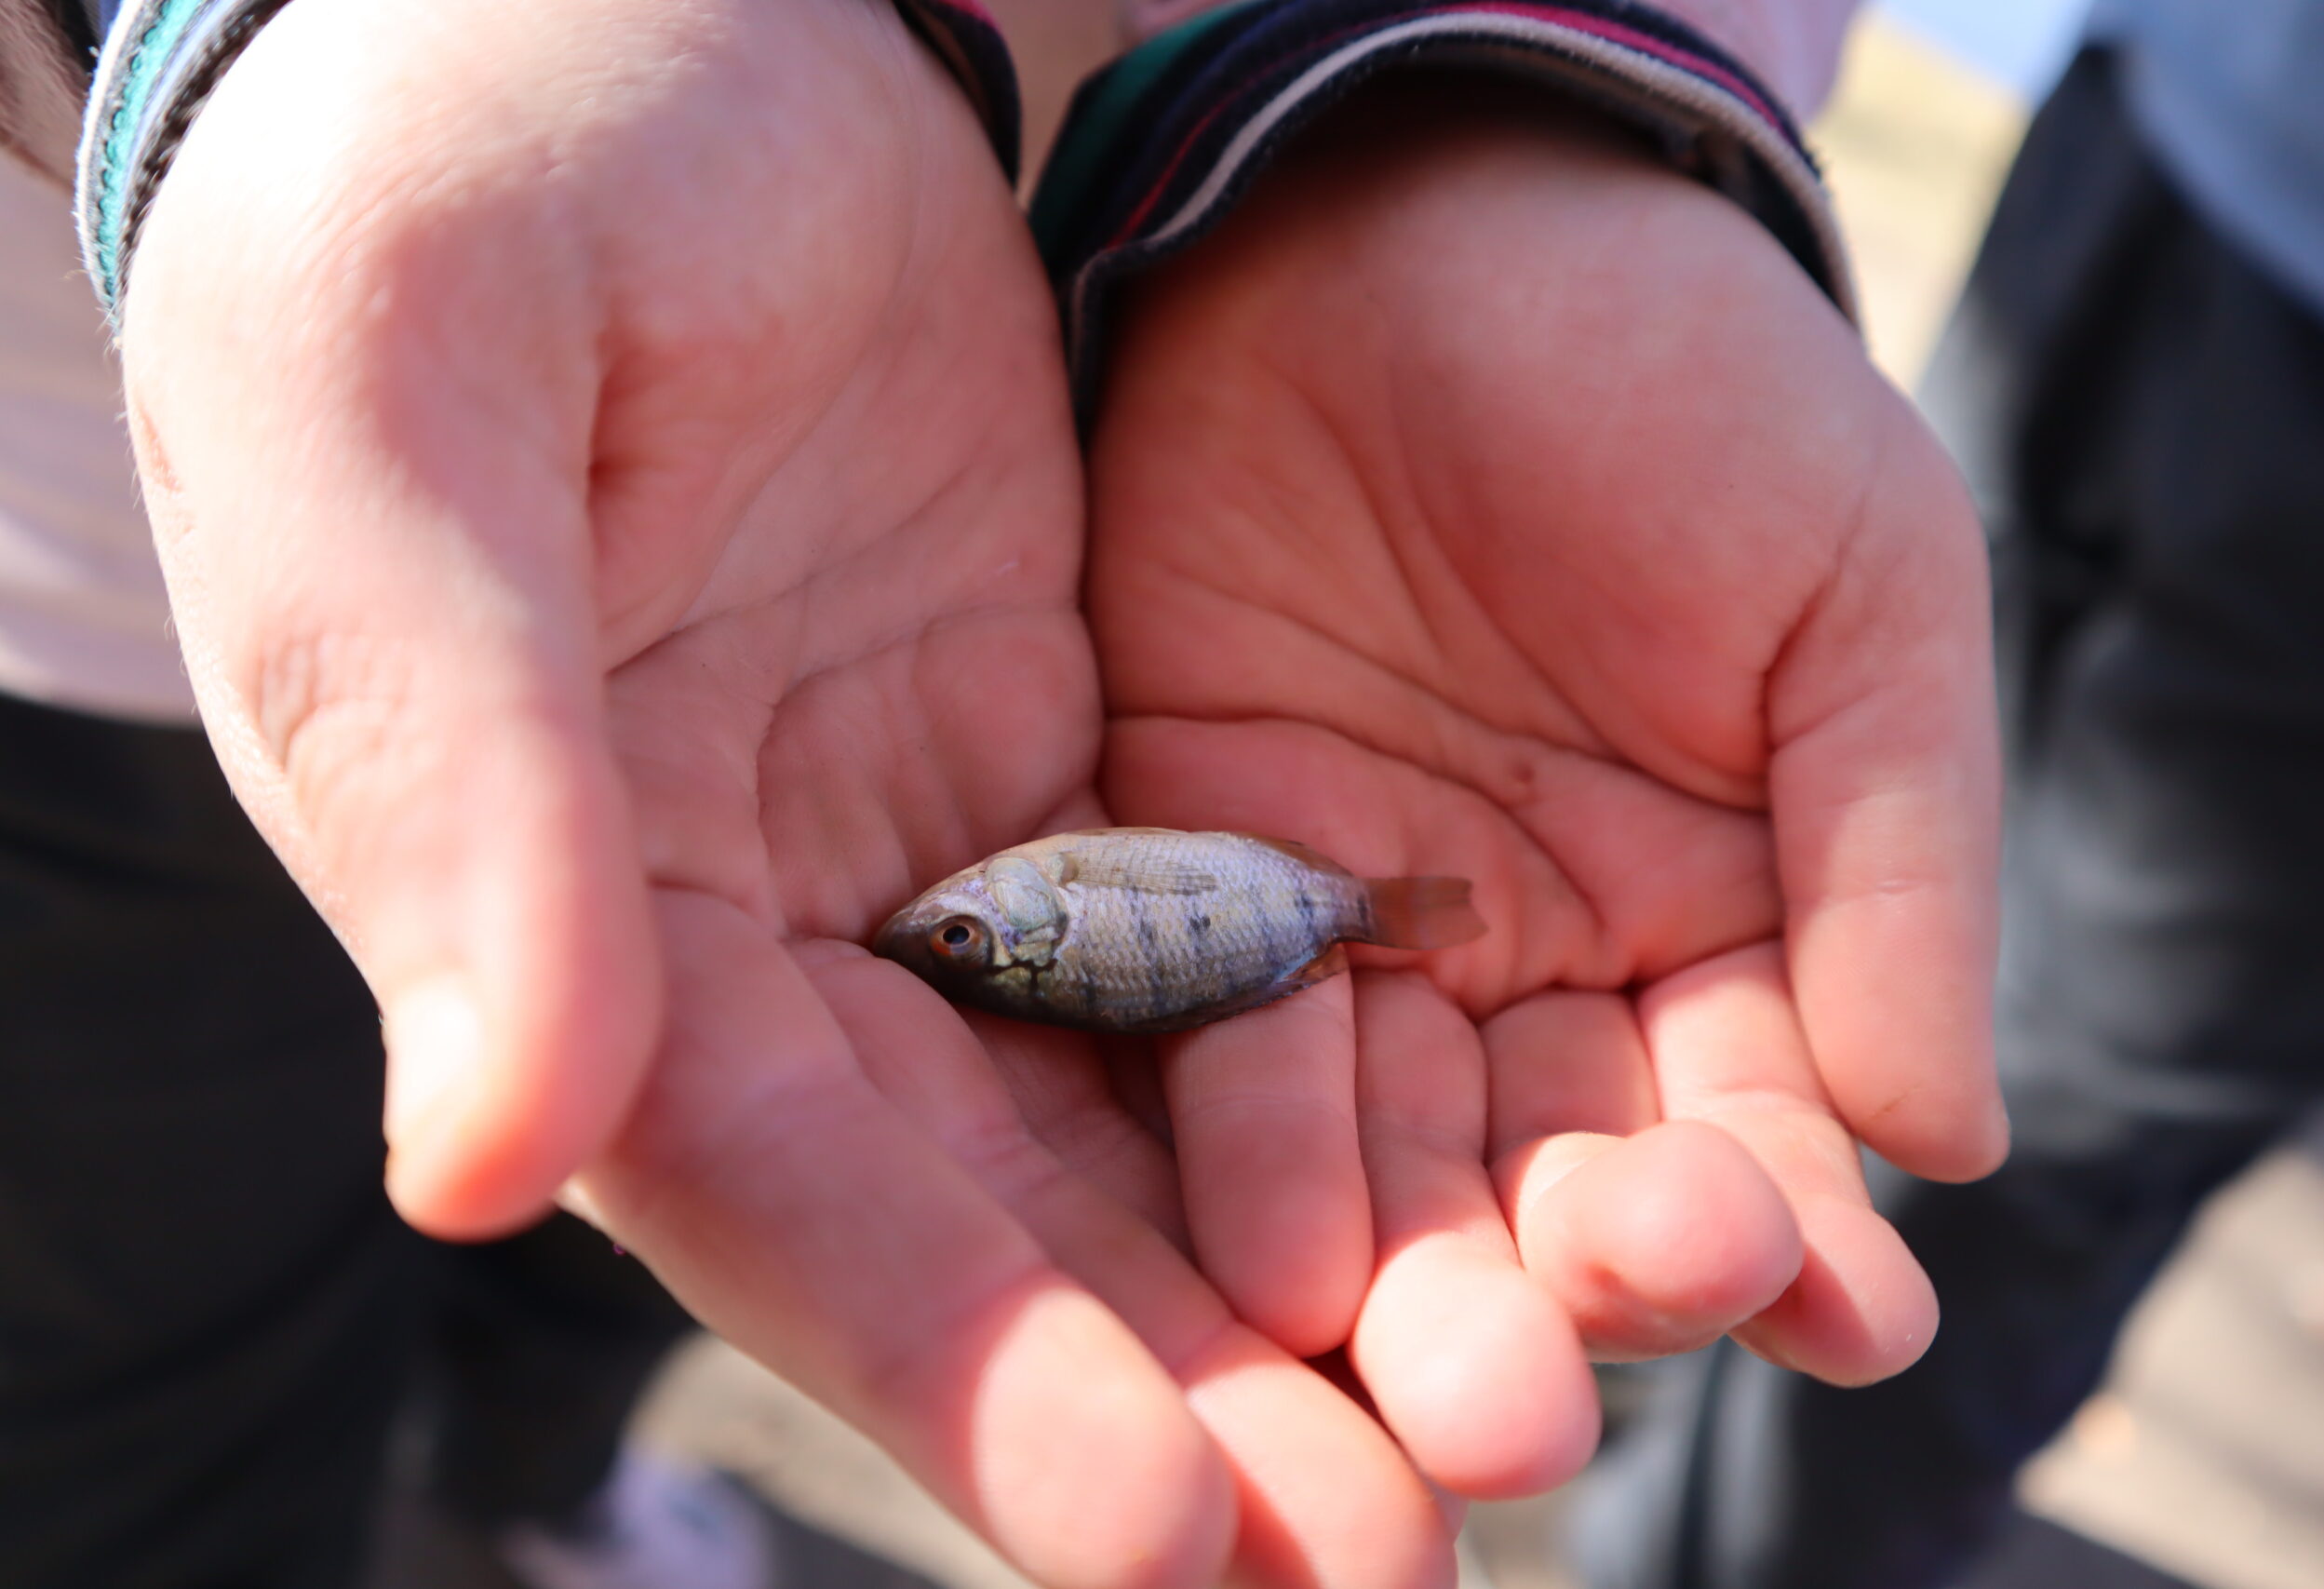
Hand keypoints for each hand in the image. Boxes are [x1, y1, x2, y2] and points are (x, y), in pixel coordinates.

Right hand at [117, 0, 1456, 1580]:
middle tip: (1393, 1561)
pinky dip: (1325, 1082)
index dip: (955, 1370)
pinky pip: (1203, 951)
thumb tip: (478, 1163)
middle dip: (1174, 1401)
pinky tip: (1481, 1190)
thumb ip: (461, 784)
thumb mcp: (411, 427)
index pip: (767, 1192)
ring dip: (1286, 1291)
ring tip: (1490, 1439)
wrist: (625, 2)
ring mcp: (909, 854)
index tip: (1163, 1530)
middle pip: (971, 1219)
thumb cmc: (458, 176)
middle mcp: (739, 931)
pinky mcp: (1045, 761)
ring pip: (1111, 1122)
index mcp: (557, 902)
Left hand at [1076, 82, 2004, 1494]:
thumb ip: (1898, 861)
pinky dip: (1229, 1139)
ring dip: (1384, 1272)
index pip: (1755, 1122)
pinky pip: (1201, 1030)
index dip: (1781, 1222)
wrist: (1413, 213)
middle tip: (1529, 1412)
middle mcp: (1529, 969)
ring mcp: (1350, 934)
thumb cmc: (1677, 381)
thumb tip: (1948, 1150)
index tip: (1815, 1305)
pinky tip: (1252, 1248)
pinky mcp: (1182, 875)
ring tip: (1398, 1379)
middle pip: (1542, 1183)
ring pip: (1371, 1149)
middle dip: (1547, 1300)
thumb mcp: (1855, 590)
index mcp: (1718, 921)